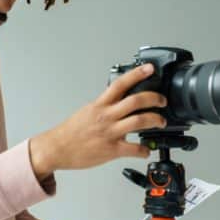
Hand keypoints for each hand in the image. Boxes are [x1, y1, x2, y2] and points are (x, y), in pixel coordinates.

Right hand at [29, 64, 166, 179]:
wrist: (57, 148)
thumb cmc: (71, 132)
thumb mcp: (88, 111)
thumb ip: (105, 105)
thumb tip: (119, 101)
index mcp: (100, 104)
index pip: (120, 84)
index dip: (137, 74)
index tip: (149, 69)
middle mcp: (106, 116)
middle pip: (136, 100)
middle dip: (154, 98)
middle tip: (162, 100)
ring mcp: (110, 132)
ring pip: (139, 121)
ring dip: (155, 120)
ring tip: (161, 121)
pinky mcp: (111, 149)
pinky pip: (133, 149)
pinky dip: (144, 150)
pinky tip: (146, 150)